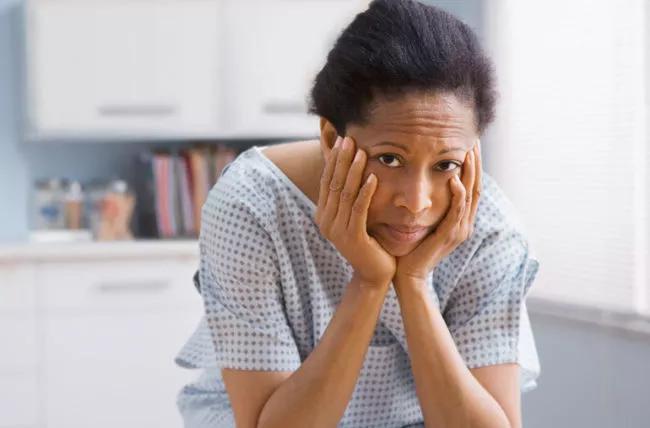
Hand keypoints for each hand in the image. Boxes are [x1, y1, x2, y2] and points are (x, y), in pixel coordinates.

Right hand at [315, 136, 395, 287]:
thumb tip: (353, 170)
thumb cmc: (369, 243)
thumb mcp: (356, 217)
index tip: (343, 140)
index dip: (334, 160)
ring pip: (345, 194)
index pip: (327, 181)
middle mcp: (326, 221)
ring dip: (354, 171)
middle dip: (342, 160)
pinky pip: (358, 209)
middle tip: (349, 138)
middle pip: (334, 183)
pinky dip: (366, 192)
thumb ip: (351, 197)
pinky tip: (373, 177)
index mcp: (324, 214)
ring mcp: (337, 230)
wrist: (374, 274)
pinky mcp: (352, 237)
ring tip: (362, 152)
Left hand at [394, 139, 481, 284]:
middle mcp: (464, 223)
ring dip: (470, 173)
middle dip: (476, 163)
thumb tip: (422, 181)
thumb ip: (428, 204)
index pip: (471, 185)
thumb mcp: (423, 221)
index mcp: (459, 219)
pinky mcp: (449, 237)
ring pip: (470, 196)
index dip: (472, 165)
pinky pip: (457, 213)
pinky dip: (458, 196)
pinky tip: (455, 180)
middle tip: (474, 140)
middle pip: (476, 187)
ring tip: (468, 152)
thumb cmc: (410, 247)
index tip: (469, 143)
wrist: (406, 275)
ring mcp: (459, 230)